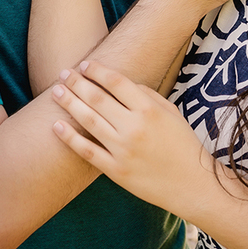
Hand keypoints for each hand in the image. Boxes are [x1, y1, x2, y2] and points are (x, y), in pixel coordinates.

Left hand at [50, 61, 213, 214]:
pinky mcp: (116, 171)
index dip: (98, 71)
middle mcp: (134, 128)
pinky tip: (56, 126)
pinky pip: (87, 151)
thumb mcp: (171, 113)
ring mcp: (123, 150)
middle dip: (77, 83)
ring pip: (89, 121)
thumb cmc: (183, 144)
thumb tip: (121, 83)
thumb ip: (147, 95)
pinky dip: (69, 138)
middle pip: (98, 99)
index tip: (85, 64)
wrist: (191, 184)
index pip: (117, 83)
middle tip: (63, 72)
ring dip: (70, 103)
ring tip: (56, 92)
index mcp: (150, 110)